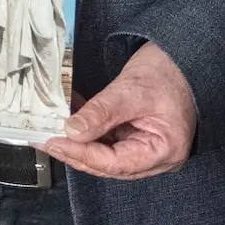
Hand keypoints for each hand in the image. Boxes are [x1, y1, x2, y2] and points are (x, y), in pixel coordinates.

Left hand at [42, 41, 196, 178]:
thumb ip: (102, 112)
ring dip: (78, 144)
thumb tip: (72, 131)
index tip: (55, 142)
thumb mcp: (130, 90)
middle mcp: (157, 157)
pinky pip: (107, 141)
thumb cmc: (167, 73)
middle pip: (109, 164)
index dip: (83, 155)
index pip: (116, 163)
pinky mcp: (135, 137)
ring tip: (50, 132)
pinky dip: (87, 133)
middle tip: (45, 141)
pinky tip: (68, 122)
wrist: (180, 60)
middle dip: (76, 153)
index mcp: (164, 150)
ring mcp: (146, 148)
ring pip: (105, 155)